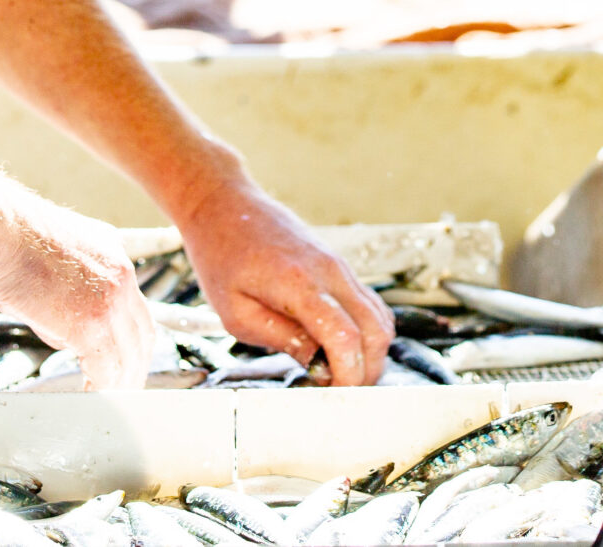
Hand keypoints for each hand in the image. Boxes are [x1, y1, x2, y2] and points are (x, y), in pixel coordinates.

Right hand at [0, 185, 154, 390]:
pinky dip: (101, 389)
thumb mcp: (48, 253)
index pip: (133, 303)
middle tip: (122, 387)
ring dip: (120, 382)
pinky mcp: (91, 325)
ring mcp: (110, 300)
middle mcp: (120, 273)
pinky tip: (90, 398)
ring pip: (129, 355)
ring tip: (108, 402)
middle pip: (142, 333)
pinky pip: (106, 369)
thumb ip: (64, 285)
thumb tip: (56, 319)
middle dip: (133, 364)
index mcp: (111, 250)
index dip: (129, 335)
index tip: (121, 354)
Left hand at [175, 177, 394, 385]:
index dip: (348, 375)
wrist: (224, 206)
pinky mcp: (339, 267)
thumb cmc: (221, 258)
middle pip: (377, 332)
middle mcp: (330, 272)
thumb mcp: (236, 313)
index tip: (334, 396)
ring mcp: (340, 267)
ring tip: (340, 374)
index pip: (345, 338)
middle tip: (338, 392)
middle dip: (366, 371)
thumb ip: (284, 339)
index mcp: (299, 284)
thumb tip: (322, 369)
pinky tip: (340, 349)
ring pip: (381, 319)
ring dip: (371, 353)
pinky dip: (367, 333)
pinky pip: (369, 305)